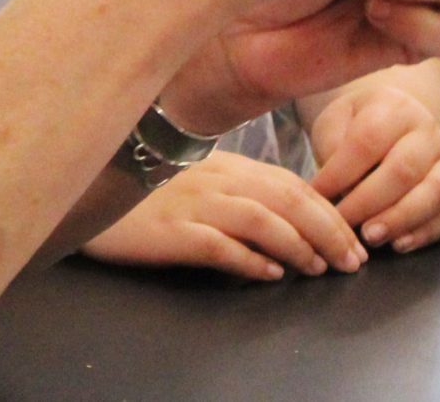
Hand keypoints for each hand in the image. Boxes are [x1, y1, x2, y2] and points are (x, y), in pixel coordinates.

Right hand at [82, 153, 366, 281]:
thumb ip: (237, 190)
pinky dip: (249, 259)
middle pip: (285, 198)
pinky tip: (270, 274)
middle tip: (352, 259)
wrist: (86, 191)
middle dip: (327, 229)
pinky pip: (217, 244)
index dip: (327, 210)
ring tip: (320, 268)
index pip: (290, 183)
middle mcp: (214, 178)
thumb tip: (286, 219)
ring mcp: (192, 203)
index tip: (352, 236)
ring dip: (299, 245)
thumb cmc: (145, 194)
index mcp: (224, 165)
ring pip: (260, 219)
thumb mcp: (196, 181)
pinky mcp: (170, 230)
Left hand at [309, 83, 439, 252]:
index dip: (340, 172)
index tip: (316, 195)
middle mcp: (427, 133)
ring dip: (400, 219)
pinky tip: (397, 244)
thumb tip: (332, 191)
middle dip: (369, 202)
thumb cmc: (355, 127)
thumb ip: (333, 147)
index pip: (368, 140)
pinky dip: (423, 234)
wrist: (392, 125)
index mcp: (395, 107)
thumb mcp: (336, 122)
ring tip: (370, 238)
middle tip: (343, 223)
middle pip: (404, 169)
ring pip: (434, 193)